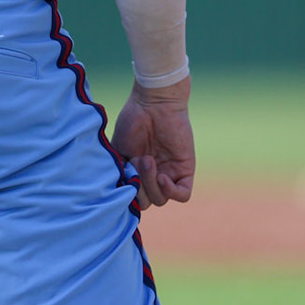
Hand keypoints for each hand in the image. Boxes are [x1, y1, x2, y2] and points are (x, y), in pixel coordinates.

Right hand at [109, 77, 193, 207]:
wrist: (153, 102)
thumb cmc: (133, 120)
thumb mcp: (119, 150)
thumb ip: (119, 173)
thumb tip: (121, 194)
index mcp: (138, 173)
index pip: (133, 199)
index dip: (127, 193)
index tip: (123, 174)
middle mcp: (154, 176)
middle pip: (146, 202)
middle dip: (138, 188)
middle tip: (135, 163)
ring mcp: (170, 173)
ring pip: (160, 200)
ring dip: (150, 184)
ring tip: (148, 160)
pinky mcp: (185, 169)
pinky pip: (182, 194)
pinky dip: (170, 191)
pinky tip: (162, 176)